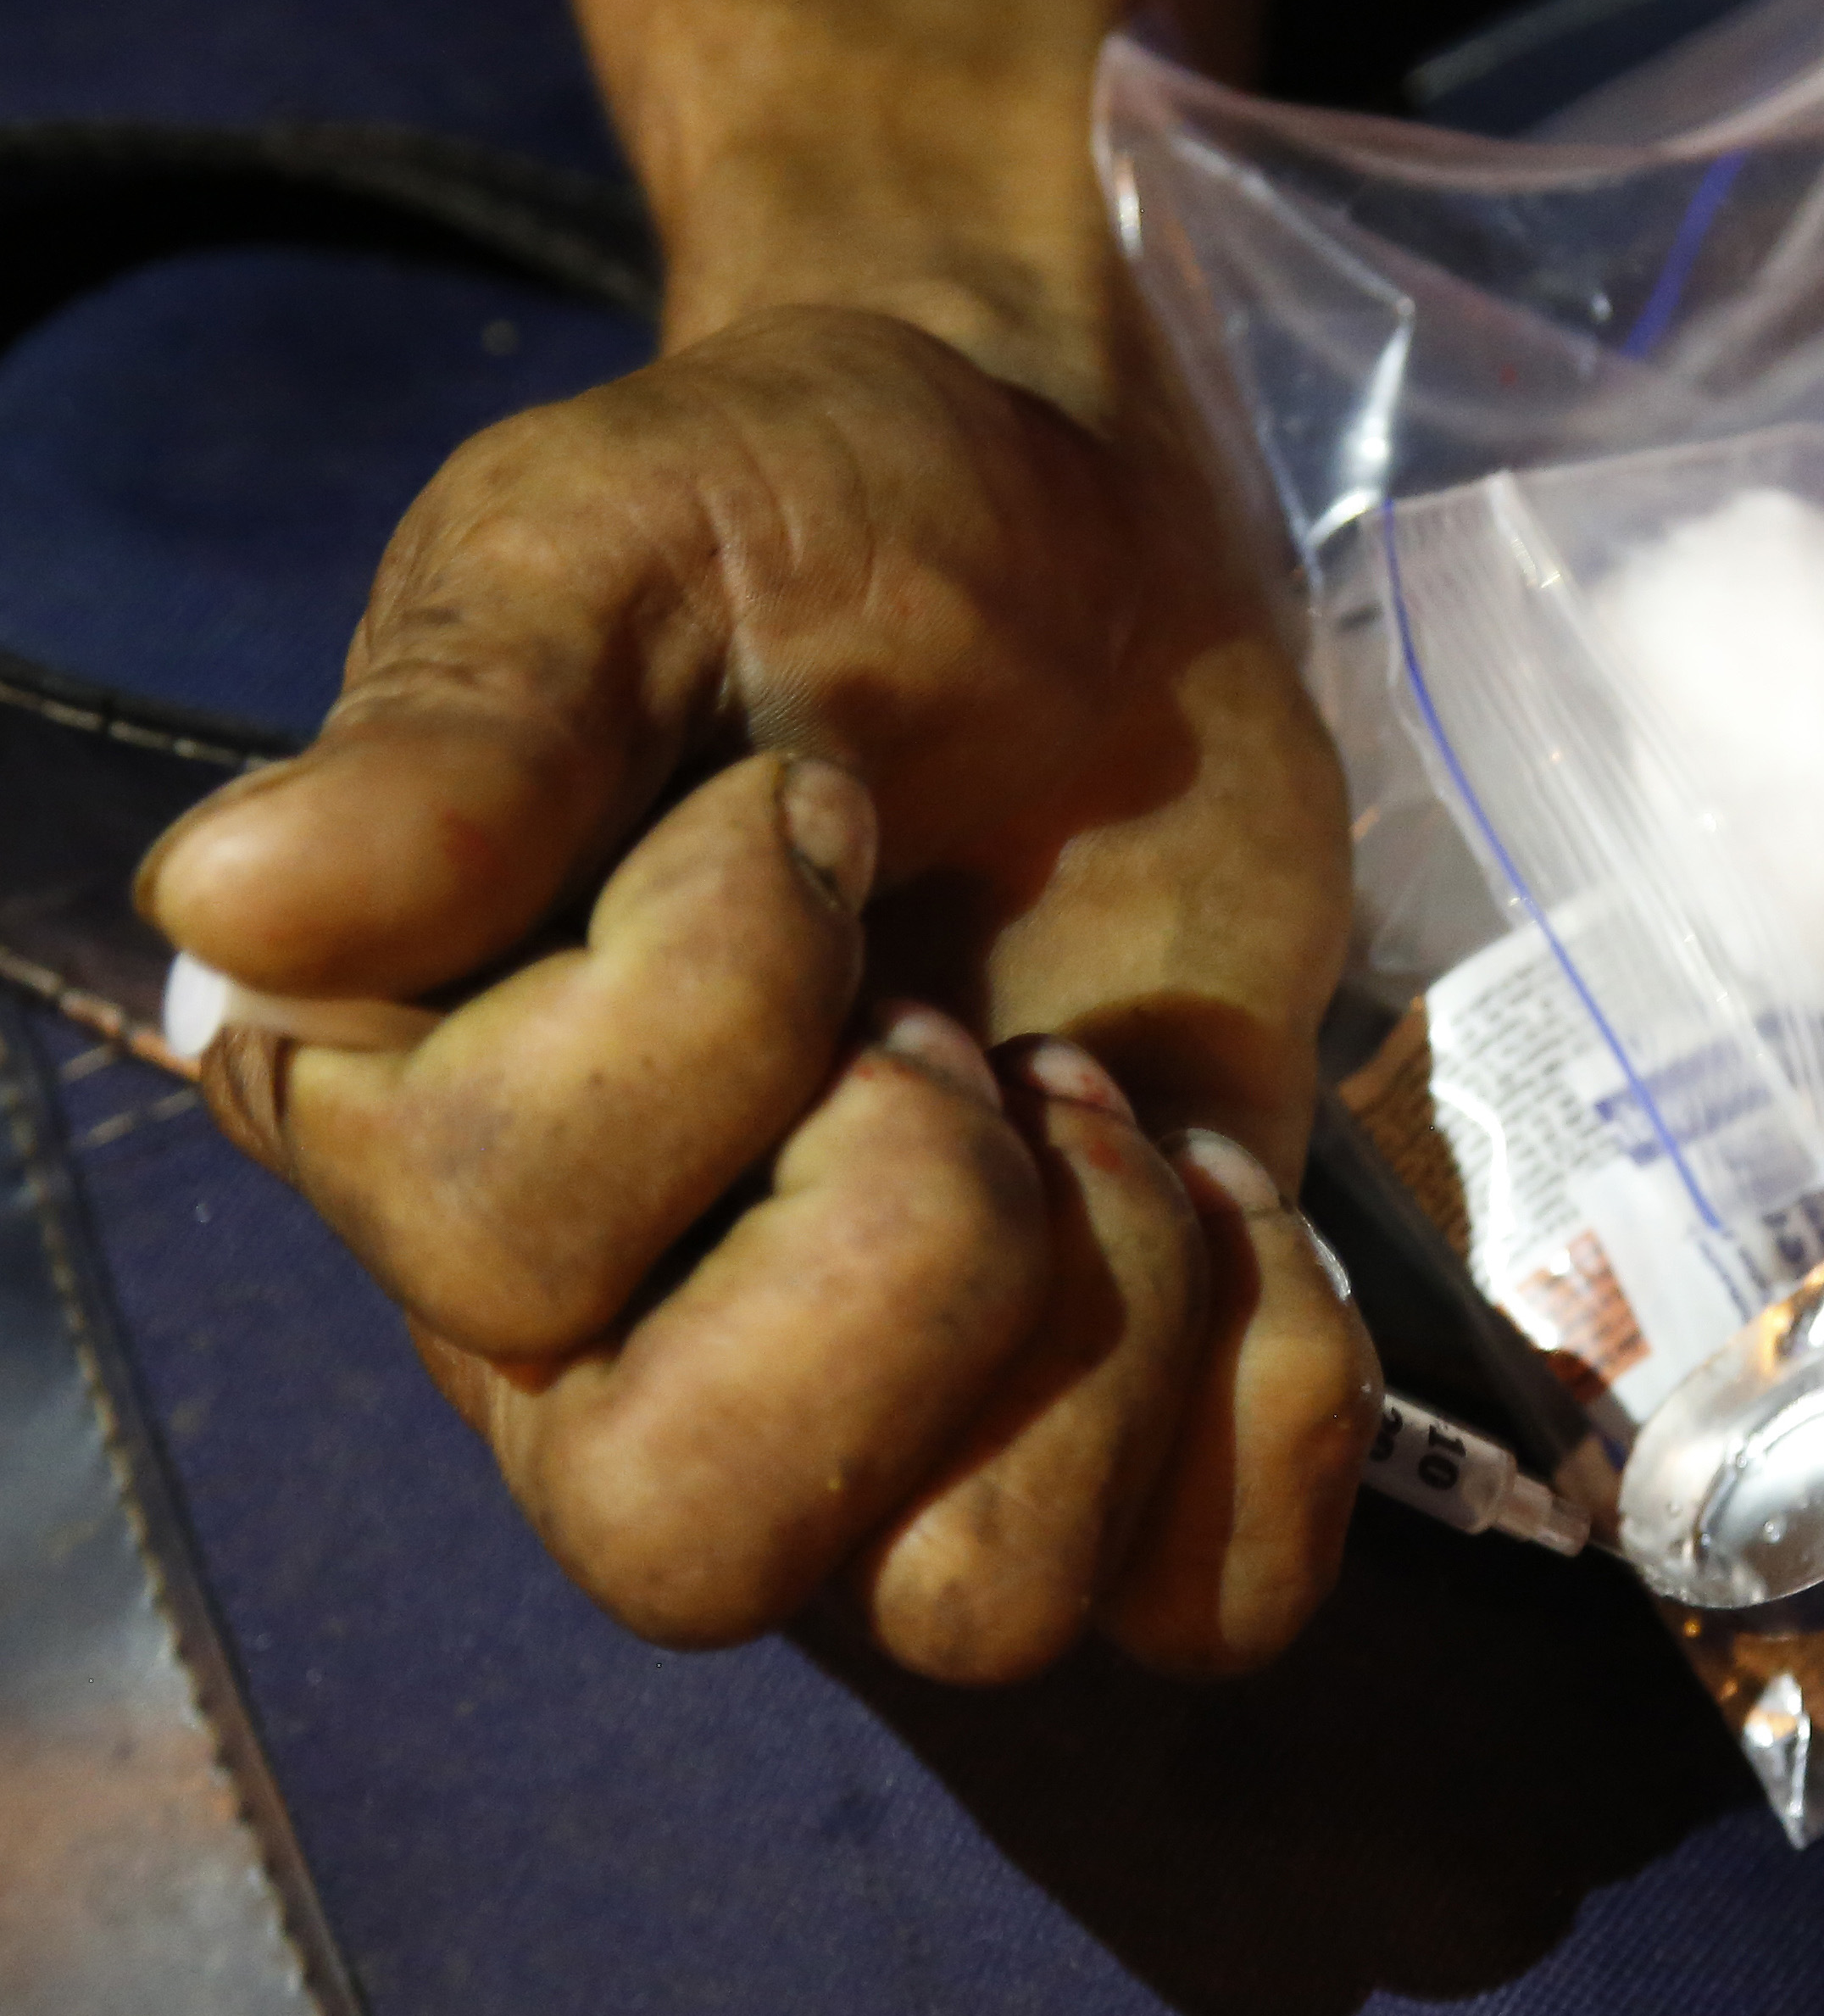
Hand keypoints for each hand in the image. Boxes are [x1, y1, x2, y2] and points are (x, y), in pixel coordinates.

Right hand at [140, 303, 1376, 1679]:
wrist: (1080, 540)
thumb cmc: (817, 521)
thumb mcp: (615, 539)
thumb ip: (463, 720)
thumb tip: (244, 902)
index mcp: (423, 1123)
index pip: (510, 1239)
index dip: (723, 998)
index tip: (812, 798)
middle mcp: (615, 1328)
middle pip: (693, 1540)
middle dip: (909, 1241)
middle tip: (975, 1033)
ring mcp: (879, 1403)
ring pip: (971, 1608)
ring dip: (1112, 1316)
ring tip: (1102, 1093)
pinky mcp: (1113, 1408)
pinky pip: (1201, 1603)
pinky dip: (1273, 1408)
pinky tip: (1245, 1197)